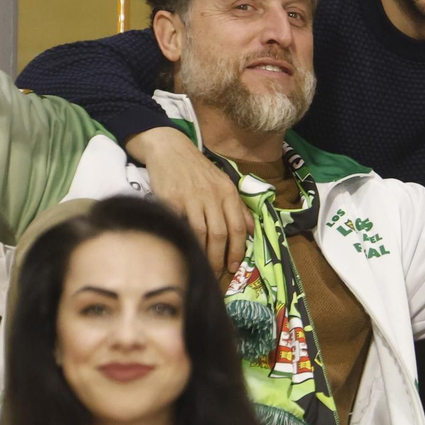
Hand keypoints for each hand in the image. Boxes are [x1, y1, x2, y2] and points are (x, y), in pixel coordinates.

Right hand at [127, 127, 253, 275]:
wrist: (171, 150)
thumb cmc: (198, 170)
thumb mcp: (223, 183)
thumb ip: (238, 207)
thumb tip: (253, 230)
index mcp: (228, 192)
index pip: (238, 227)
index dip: (237, 250)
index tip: (234, 267)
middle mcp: (213, 195)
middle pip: (220, 234)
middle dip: (219, 259)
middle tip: (216, 274)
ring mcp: (192, 198)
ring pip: (202, 233)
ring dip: (203, 254)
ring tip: (202, 267)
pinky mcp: (172, 200)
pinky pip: (181, 226)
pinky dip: (185, 240)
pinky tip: (186, 250)